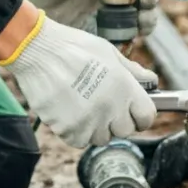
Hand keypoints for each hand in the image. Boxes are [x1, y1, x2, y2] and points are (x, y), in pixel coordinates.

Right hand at [0, 13, 156, 147]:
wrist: (36, 50)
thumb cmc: (72, 47)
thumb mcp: (108, 52)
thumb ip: (132, 70)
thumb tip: (150, 80)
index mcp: (124, 88)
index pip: (146, 117)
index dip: (140, 114)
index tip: (131, 110)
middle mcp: (110, 108)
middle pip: (124, 131)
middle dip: (116, 120)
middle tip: (102, 104)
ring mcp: (88, 121)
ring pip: (101, 138)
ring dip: (95, 126)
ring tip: (82, 104)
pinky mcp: (67, 130)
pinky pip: (79, 140)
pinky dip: (75, 130)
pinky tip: (68, 110)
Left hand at [13, 0, 157, 36]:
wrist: (24, 7)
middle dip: (149, 1)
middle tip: (144, 4)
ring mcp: (107, 17)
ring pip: (138, 20)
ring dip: (145, 22)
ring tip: (140, 25)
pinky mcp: (100, 37)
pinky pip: (123, 41)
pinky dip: (130, 42)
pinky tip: (127, 41)